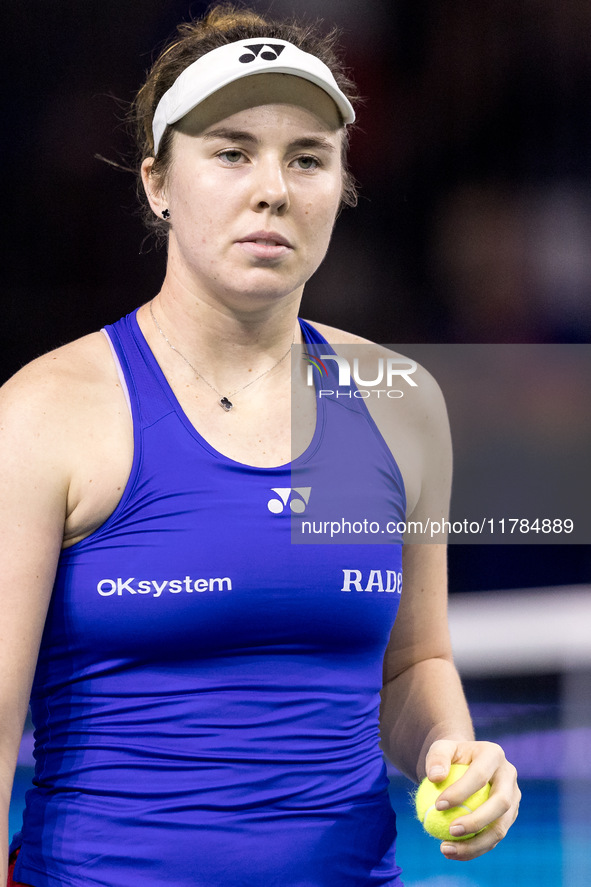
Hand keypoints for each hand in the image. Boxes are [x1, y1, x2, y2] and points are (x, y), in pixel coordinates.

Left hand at [423, 739, 519, 860]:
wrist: (463, 764)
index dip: (460, 792)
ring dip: (475, 844)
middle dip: (477, 821)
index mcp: (494, 755)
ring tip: (446, 849)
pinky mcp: (508, 818)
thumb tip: (435, 777)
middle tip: (450, 831)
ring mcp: (513, 798)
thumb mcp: (440, 748)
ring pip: (500, 828)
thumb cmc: (449, 757)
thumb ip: (436, 757)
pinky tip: (452, 852)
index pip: (479, 776)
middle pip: (500, 804)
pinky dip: (474, 848)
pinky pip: (493, 838)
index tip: (437, 806)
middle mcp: (508, 776)